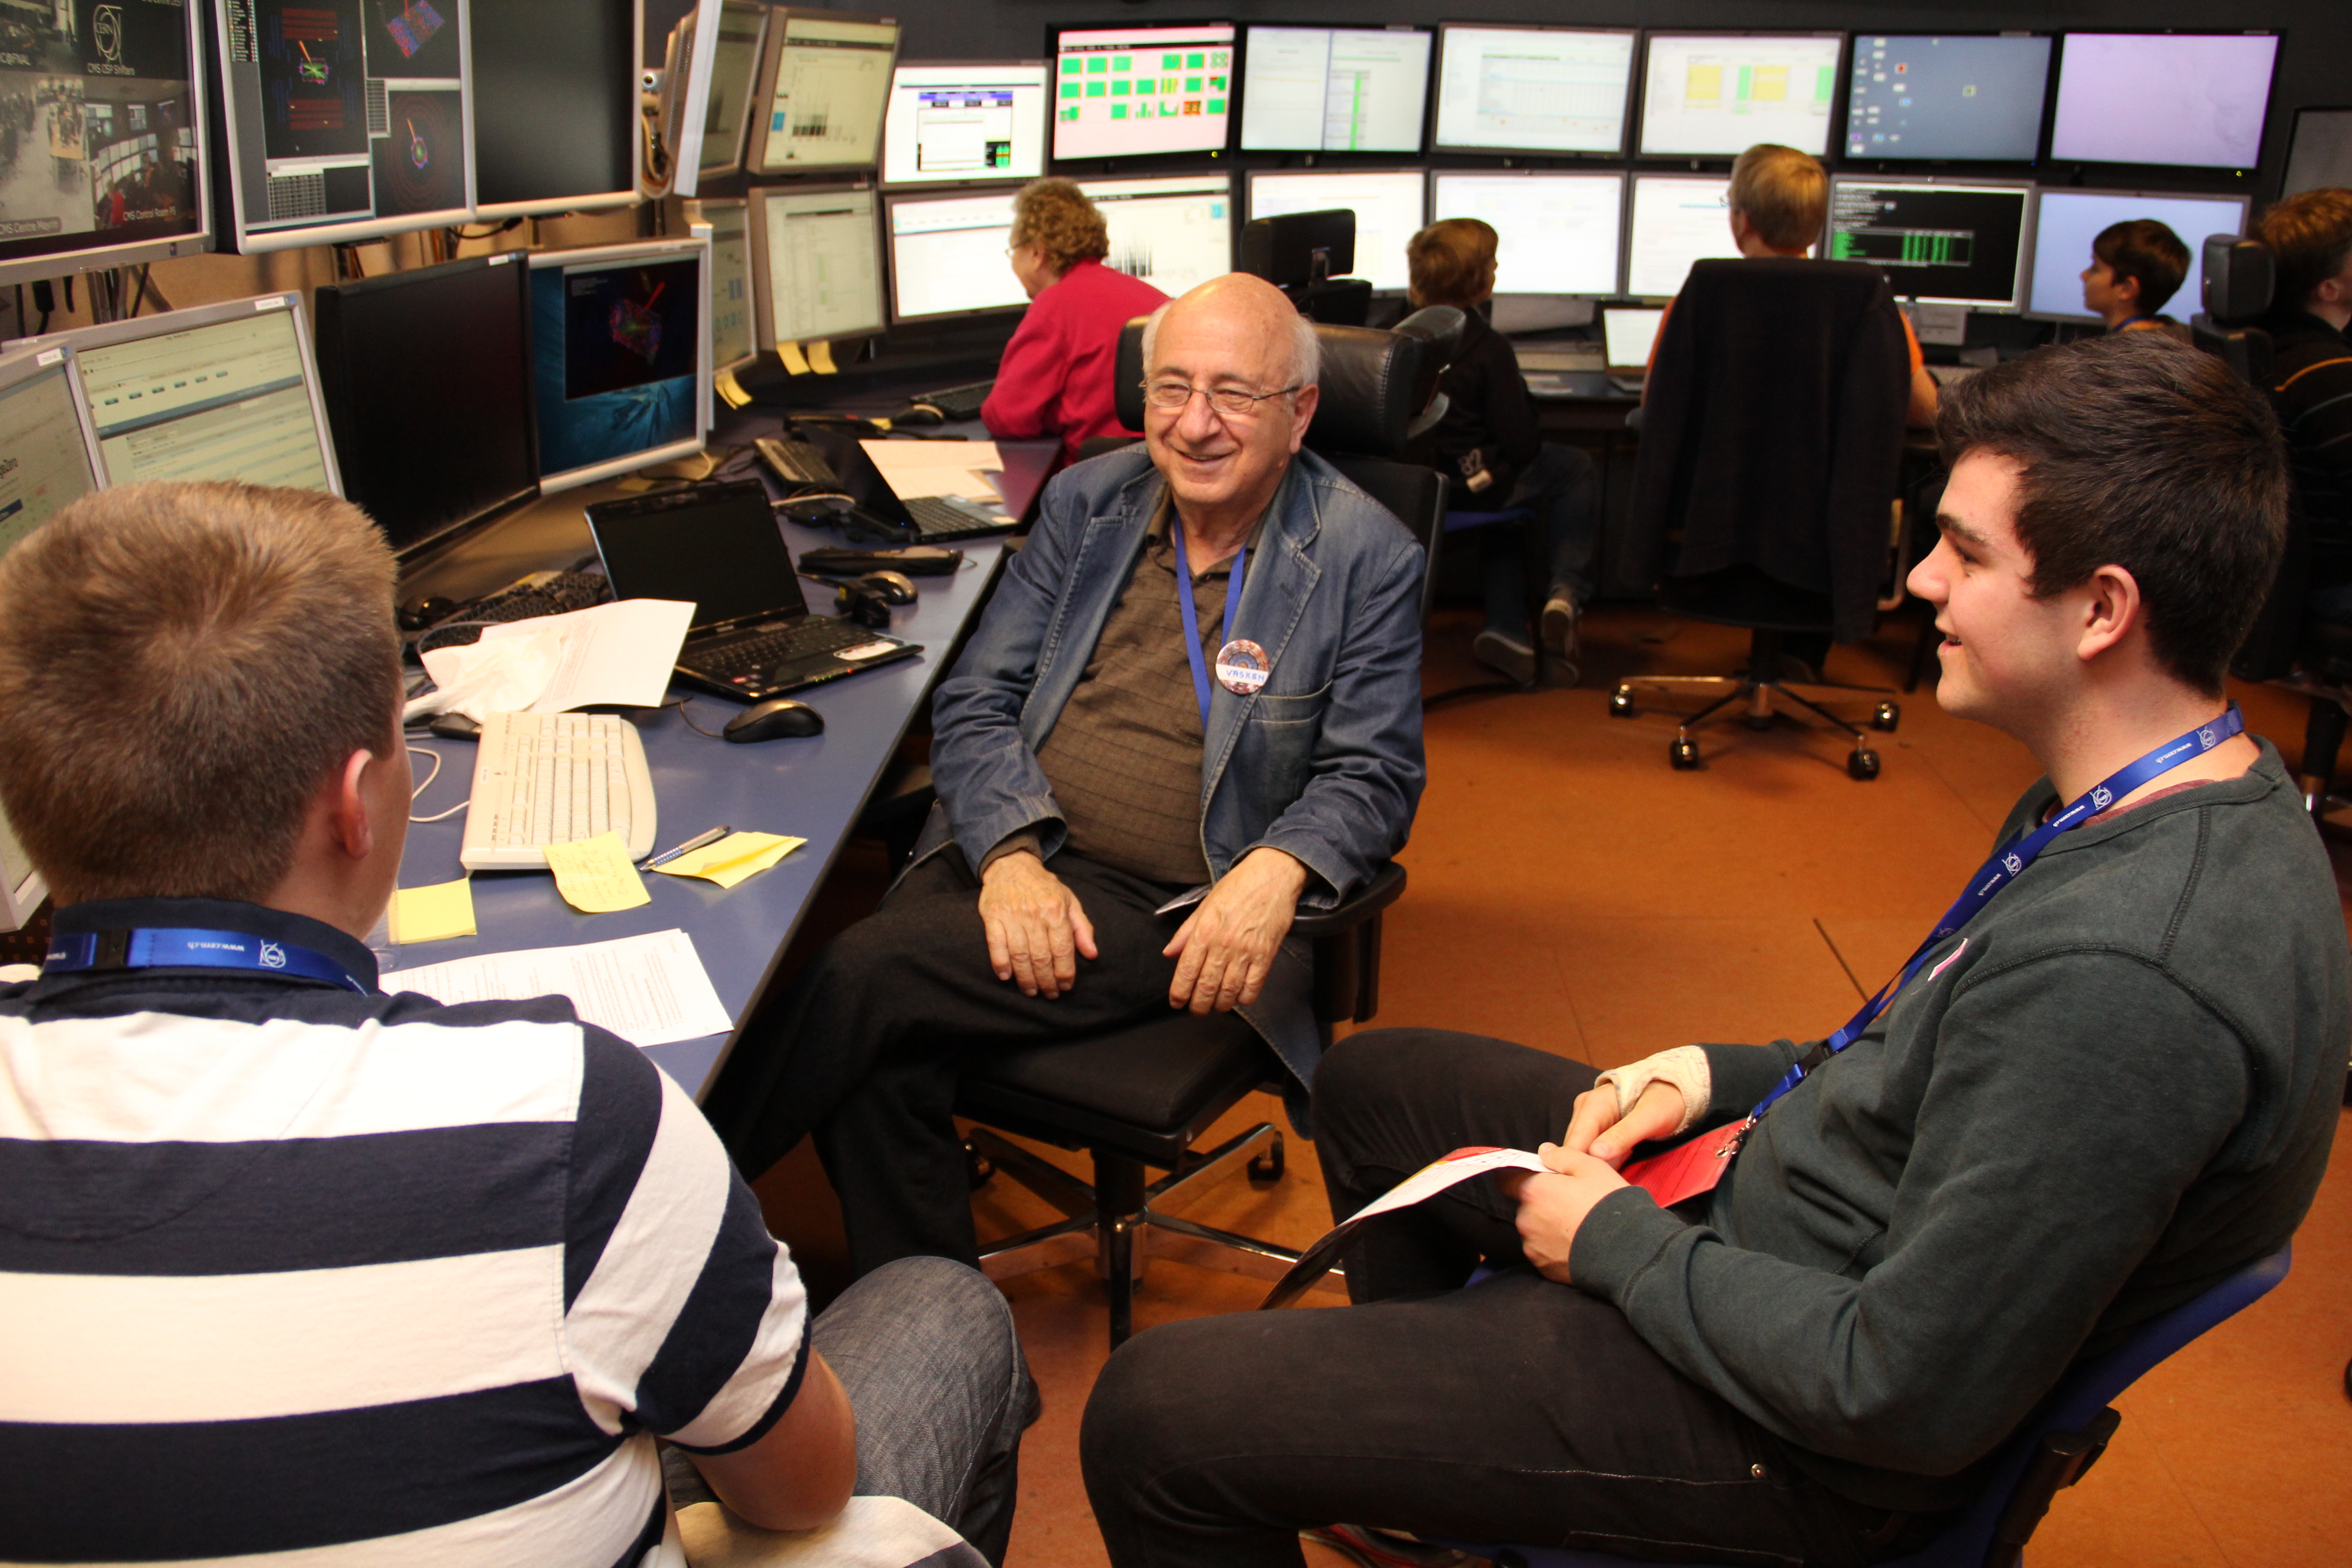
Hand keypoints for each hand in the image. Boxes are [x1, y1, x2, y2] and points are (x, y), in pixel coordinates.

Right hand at [978, 850, 1097, 998]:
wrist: (1011, 865)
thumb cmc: (1044, 887)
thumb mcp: (1070, 901)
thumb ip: (1083, 928)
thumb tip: (1092, 954)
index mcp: (1056, 910)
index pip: (1063, 949)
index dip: (1065, 972)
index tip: (1065, 986)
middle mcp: (1035, 914)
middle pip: (1041, 957)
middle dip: (1046, 981)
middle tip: (1049, 994)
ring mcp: (1012, 915)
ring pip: (1019, 955)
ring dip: (1026, 978)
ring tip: (1031, 991)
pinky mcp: (992, 916)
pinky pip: (996, 945)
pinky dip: (1000, 964)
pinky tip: (1006, 977)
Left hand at [1162, 848, 1307, 1013]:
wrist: (1272, 875)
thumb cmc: (1238, 887)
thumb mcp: (1204, 905)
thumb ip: (1185, 932)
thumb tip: (1169, 953)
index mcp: (1204, 931)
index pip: (1186, 971)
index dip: (1179, 993)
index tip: (1177, 1002)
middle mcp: (1223, 944)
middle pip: (1206, 987)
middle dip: (1198, 1005)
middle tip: (1196, 1009)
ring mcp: (1246, 952)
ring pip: (1228, 992)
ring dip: (1220, 1005)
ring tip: (1216, 1005)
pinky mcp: (1266, 955)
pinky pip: (1253, 988)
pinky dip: (1243, 998)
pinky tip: (1238, 997)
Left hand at [1498, 1143, 1628, 1284]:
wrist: (1626, 1253)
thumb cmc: (1608, 1205)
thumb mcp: (1592, 1168)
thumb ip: (1562, 1156)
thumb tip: (1544, 1151)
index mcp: (1533, 1192)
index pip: (1505, 1180)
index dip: (1521, 1177)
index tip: (1540, 1179)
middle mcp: (1525, 1220)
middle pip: (1525, 1205)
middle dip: (1542, 1203)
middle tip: (1572, 1204)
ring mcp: (1533, 1247)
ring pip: (1535, 1229)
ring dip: (1549, 1226)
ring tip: (1579, 1226)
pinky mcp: (1544, 1268)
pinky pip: (1544, 1252)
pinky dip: (1556, 1247)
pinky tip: (1578, 1244)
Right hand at [1559, 1079, 1685, 1167]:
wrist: (1675, 1090)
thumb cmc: (1665, 1100)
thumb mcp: (1649, 1118)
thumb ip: (1623, 1135)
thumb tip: (1596, 1154)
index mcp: (1593, 1104)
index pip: (1575, 1141)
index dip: (1581, 1164)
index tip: (1598, 1182)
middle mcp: (1585, 1110)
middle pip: (1577, 1148)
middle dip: (1592, 1165)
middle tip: (1616, 1175)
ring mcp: (1589, 1119)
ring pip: (1584, 1150)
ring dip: (1600, 1164)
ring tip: (1623, 1164)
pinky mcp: (1597, 1128)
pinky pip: (1593, 1149)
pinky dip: (1606, 1159)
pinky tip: (1623, 1159)